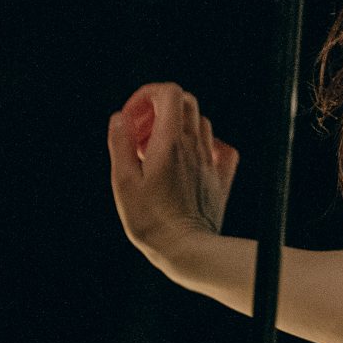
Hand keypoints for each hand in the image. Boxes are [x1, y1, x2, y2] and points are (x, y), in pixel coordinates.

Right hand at [107, 82, 239, 264]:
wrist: (187, 249)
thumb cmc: (150, 220)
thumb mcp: (123, 181)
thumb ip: (121, 144)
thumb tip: (121, 117)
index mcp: (171, 142)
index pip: (169, 93)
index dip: (147, 95)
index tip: (132, 117)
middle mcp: (195, 145)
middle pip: (185, 103)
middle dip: (159, 109)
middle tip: (140, 136)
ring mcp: (210, 161)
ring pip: (200, 123)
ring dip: (176, 128)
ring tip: (156, 153)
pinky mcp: (221, 178)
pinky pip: (220, 147)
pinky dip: (203, 144)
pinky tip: (187, 161)